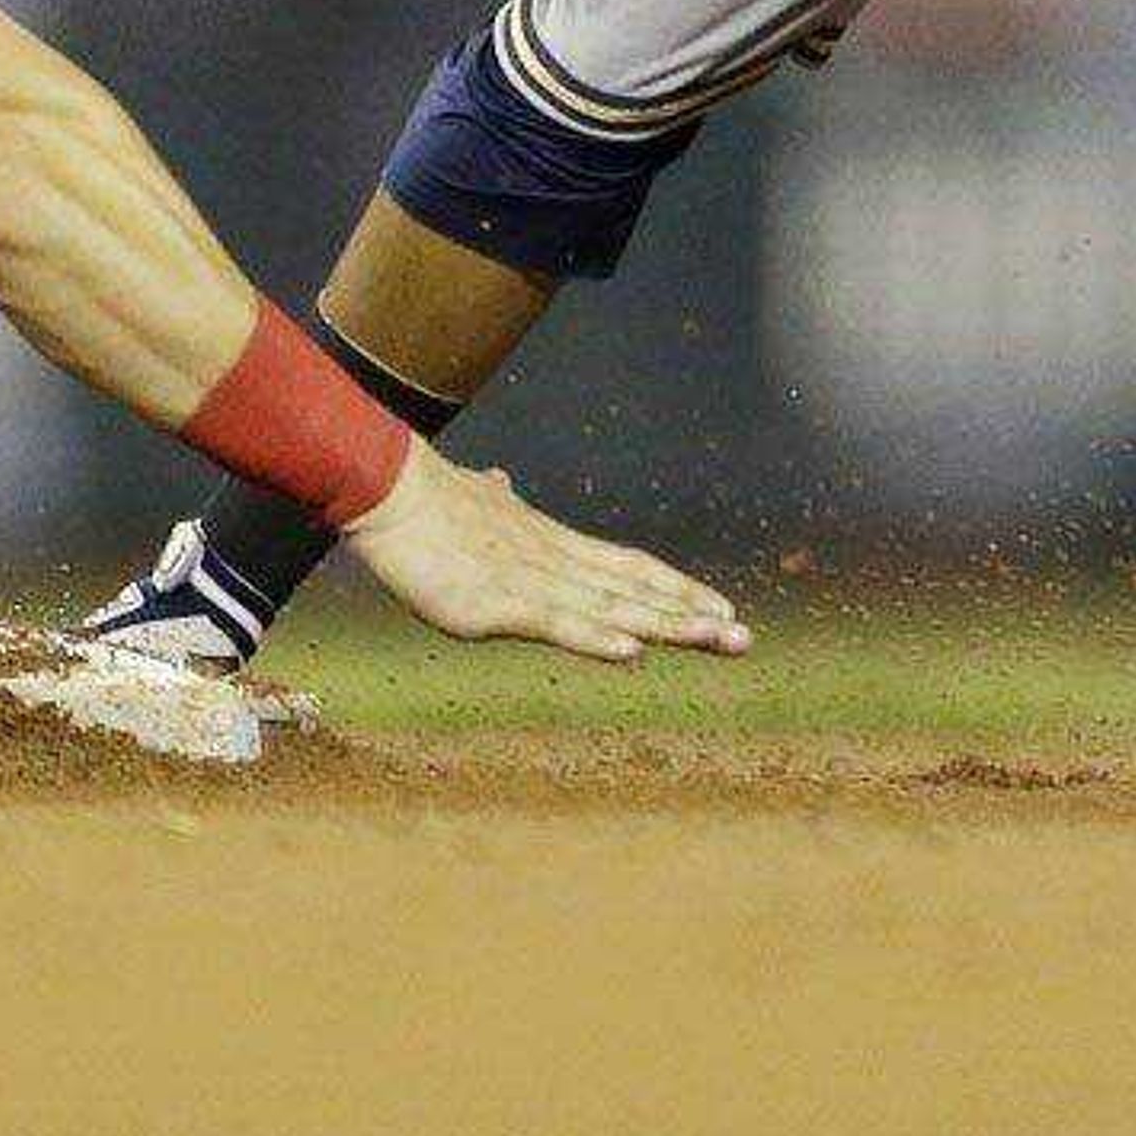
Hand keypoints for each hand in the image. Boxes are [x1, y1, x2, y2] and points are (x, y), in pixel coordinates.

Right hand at [339, 440, 751, 664]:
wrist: (389, 489)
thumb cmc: (428, 501)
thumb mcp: (477, 502)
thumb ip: (497, 500)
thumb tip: (500, 481)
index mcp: (553, 544)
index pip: (630, 567)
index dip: (676, 589)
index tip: (718, 607)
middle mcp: (556, 561)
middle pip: (636, 591)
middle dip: (691, 615)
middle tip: (746, 637)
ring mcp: (532, 582)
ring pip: (613, 609)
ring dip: (667, 627)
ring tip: (716, 640)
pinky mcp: (499, 603)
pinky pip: (558, 624)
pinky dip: (598, 639)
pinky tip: (633, 653)